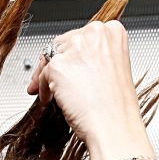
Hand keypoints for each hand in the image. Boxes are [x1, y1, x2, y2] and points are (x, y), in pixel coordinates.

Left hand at [25, 20, 154, 159]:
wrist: (114, 127)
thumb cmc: (117, 107)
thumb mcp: (113, 69)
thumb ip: (94, 58)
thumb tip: (70, 59)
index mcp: (112, 32)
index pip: (82, 36)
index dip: (72, 54)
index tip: (69, 64)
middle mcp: (94, 34)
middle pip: (63, 44)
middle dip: (56, 63)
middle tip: (52, 80)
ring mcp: (75, 48)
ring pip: (50, 58)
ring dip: (46, 76)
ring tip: (50, 92)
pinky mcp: (58, 66)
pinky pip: (41, 76)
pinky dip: (42, 89)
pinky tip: (50, 100)